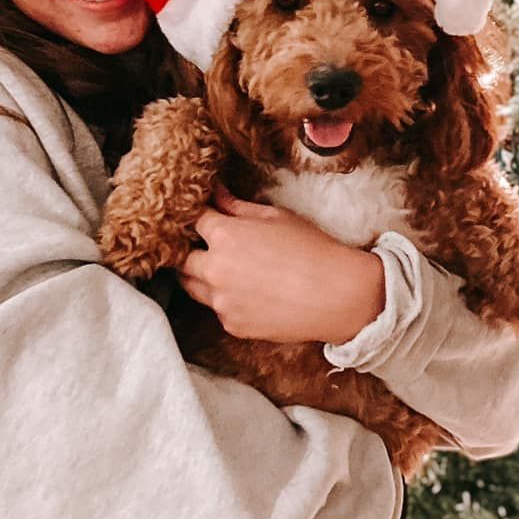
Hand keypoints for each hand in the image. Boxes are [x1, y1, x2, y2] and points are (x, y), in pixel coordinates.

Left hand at [179, 187, 386, 343]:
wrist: (337, 296)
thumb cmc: (312, 250)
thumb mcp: (276, 217)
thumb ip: (238, 207)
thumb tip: (217, 193)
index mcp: (224, 236)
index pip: (193, 222)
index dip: (196, 217)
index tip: (203, 217)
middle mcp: (215, 270)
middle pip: (181, 259)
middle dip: (189, 250)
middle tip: (207, 246)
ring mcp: (221, 302)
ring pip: (193, 287)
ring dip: (201, 276)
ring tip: (227, 270)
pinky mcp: (232, 325)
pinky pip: (217, 309)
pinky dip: (225, 300)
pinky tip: (250, 293)